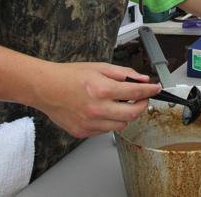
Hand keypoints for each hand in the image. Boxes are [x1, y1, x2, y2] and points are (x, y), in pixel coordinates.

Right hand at [31, 62, 161, 137]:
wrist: (45, 88)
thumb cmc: (70, 76)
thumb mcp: (100, 68)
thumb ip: (123, 74)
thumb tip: (142, 79)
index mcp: (102, 90)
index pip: (136, 93)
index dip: (150, 90)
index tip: (155, 88)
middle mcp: (96, 109)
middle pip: (132, 114)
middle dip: (142, 105)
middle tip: (142, 99)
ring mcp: (89, 123)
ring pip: (121, 125)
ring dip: (126, 115)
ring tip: (120, 104)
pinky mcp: (83, 132)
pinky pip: (105, 130)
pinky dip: (110, 122)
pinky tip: (104, 111)